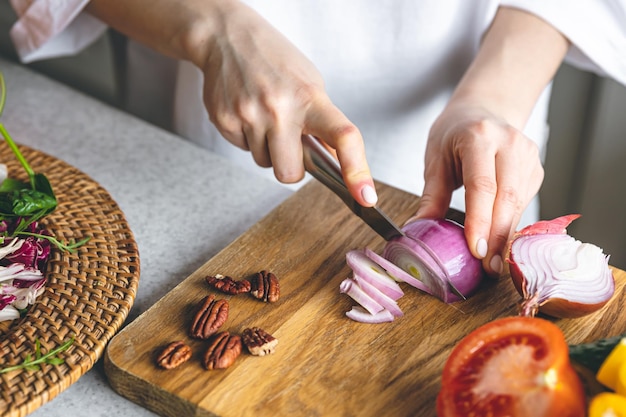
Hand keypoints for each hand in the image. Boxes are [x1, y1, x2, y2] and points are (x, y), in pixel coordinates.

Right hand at [198, 3, 376, 205]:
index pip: (343, 137)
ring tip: (264, 116)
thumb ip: (323, 122)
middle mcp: (280, 108)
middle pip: (290, 173)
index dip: (357, 171)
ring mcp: (249, 115)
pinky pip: (242, 149)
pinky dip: (247, 138)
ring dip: (267, 149)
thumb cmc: (274, 60)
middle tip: (289, 143)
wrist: (227, 37)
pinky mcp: (224, 121)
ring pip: (264, 163)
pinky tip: (247, 112)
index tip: (365, 196)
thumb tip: (336, 161)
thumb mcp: (310, 83)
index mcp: (310, 98)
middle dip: (291, 166)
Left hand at [412, 101, 543, 275]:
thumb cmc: (454, 133)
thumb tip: (417, 231)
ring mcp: (528, 155)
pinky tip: (500, 242)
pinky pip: (524, 203)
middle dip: (497, 237)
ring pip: (519, 204)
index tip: (476, 250)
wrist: (484, 109)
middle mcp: (509, 143)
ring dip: (506, 236)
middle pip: (506, 198)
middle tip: (487, 268)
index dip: (480, 221)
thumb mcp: (435, 159)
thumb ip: (431, 196)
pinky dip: (511, 225)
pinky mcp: (536, 169)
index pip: (482, 185)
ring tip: (493, 264)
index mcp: (478, 137)